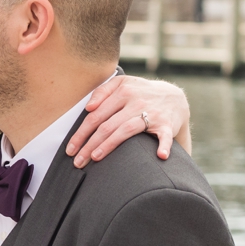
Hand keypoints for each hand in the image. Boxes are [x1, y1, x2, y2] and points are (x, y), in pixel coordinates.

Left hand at [67, 74, 190, 166]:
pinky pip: (164, 137)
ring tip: (95, 158)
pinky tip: (159, 156)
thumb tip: (88, 107)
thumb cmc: (140, 93)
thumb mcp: (122, 84)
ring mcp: (152, 113)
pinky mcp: (167, 125)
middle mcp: (136, 101)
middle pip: (106, 126)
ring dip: (109, 145)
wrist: (174, 98)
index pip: (95, 116)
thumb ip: (102, 91)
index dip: (81, 134)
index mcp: (122, 92)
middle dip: (89, 145)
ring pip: (125, 130)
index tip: (70, 150)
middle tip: (77, 162)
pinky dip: (163, 146)